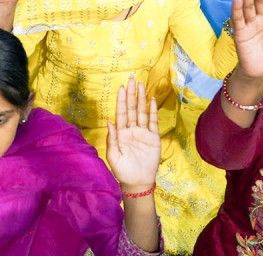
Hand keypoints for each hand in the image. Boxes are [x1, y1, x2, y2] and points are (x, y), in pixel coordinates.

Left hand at [105, 78, 160, 192]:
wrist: (137, 182)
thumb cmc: (123, 170)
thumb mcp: (113, 156)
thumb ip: (112, 139)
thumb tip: (109, 121)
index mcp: (121, 133)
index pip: (121, 113)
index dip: (121, 101)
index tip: (121, 88)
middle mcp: (132, 130)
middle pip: (132, 109)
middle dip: (131, 94)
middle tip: (132, 79)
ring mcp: (143, 133)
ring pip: (142, 112)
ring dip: (142, 99)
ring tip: (141, 85)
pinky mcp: (154, 138)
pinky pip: (153, 122)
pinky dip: (153, 111)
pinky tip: (151, 100)